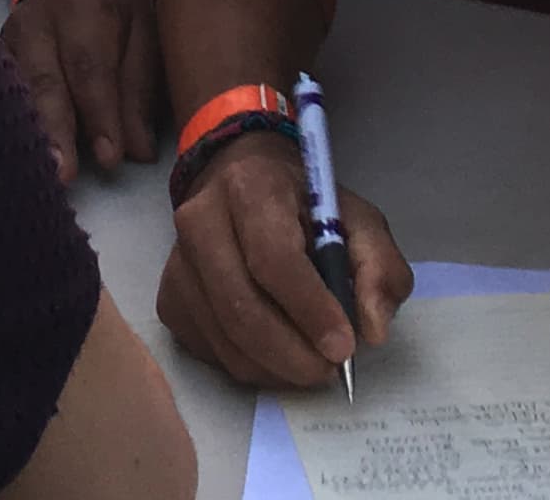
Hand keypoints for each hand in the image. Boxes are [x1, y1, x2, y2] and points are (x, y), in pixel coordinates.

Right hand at [4, 0, 166, 181]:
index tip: (110, 158)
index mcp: (82, 5)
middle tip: (63, 175)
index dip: (99, 113)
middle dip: (55, 131)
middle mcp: (37, 21)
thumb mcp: (144, 29)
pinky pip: (1, 95)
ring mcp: (7, 38)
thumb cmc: (115, 3)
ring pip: (15, 91)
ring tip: (36, 174)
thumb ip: (140, 89)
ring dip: (28, 135)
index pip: (89, 65)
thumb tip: (138, 152)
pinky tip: (16, 160)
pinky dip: (10, 128)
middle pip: (44, 81)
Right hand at [159, 131, 410, 389]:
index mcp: (250, 187)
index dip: (309, 309)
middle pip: (242, 308)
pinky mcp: (170, 299)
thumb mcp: (358, 218)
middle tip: (330, 369)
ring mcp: (177, 264)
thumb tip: (372, 329)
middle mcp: (200, 221)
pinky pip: (212, 352)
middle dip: (293, 354)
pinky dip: (253, 367)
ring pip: (226, 340)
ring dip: (276, 368)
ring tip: (312, 364)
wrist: (240, 180)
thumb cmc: (303, 203)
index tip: (344, 345)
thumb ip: (379, 267)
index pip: (272, 258)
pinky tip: (279, 353)